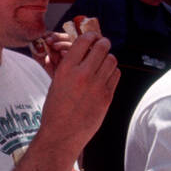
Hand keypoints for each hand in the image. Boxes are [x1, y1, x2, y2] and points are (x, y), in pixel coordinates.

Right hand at [37, 32, 118, 160]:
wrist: (62, 135)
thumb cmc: (54, 111)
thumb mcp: (54, 84)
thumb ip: (63, 67)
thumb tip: (69, 53)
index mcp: (66, 69)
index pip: (84, 41)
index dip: (90, 36)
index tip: (92, 37)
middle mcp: (83, 74)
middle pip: (102, 47)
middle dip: (103, 44)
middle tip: (102, 46)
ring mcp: (97, 85)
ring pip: (112, 60)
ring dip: (108, 58)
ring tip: (103, 63)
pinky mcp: (107, 96)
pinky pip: (116, 75)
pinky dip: (112, 72)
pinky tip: (106, 76)